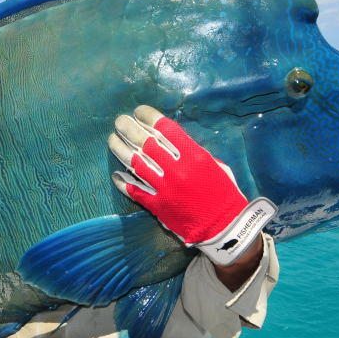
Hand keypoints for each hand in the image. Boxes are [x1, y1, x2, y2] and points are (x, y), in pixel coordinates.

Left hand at [108, 105, 274, 265]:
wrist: (225, 226)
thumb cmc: (224, 192)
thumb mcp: (214, 165)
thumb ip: (192, 152)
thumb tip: (169, 142)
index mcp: (195, 156)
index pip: (165, 129)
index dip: (148, 117)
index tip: (138, 111)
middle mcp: (178, 170)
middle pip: (146, 143)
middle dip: (129, 129)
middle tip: (119, 121)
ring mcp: (165, 189)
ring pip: (135, 164)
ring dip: (121, 150)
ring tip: (112, 139)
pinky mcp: (158, 206)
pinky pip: (135, 190)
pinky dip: (123, 181)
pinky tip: (116, 173)